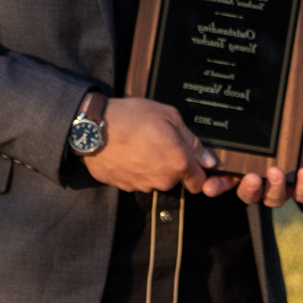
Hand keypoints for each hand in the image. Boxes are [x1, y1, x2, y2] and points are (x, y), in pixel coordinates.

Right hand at [82, 98, 217, 193]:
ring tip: (140, 143)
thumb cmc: (132, 117)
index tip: (192, 162)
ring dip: (153, 166)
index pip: (199, 183)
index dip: (198, 172)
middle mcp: (162, 180)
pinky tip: (128, 151)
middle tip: (159, 141)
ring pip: (155, 179)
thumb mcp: (169, 116)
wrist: (93, 128)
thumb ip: (193, 142)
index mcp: (178, 163)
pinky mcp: (124, 186)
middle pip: (175, 179)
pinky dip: (135, 168)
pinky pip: (137, 179)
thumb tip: (209, 161)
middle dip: (172, 164)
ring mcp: (142, 185)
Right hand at [216, 120, 302, 206]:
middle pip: (248, 194)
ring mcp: (283, 187)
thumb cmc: (290, 132)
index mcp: (249, 166)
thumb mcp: (274, 123)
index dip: (217, 184)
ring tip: (277, 171)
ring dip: (274, 187)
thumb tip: (248, 95)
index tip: (209, 185)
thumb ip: (261, 117)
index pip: (228, 179)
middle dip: (248, 188)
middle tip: (251, 177)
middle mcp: (263, 182)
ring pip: (273, 198)